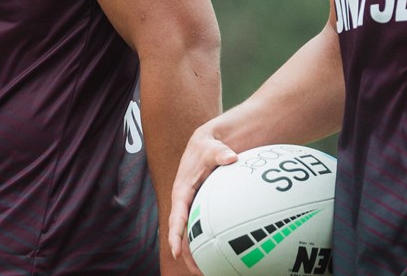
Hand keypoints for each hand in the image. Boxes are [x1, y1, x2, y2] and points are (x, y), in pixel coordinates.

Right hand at [167, 124, 239, 262]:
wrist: (208, 143)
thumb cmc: (207, 146)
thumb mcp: (211, 147)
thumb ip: (220, 152)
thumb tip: (232, 157)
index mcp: (182, 192)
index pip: (176, 217)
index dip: (175, 235)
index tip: (176, 252)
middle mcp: (186, 203)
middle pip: (184, 233)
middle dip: (188, 254)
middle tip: (199, 272)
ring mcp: (194, 206)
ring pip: (194, 234)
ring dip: (200, 253)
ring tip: (212, 271)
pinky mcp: (204, 207)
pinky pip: (206, 227)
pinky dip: (212, 240)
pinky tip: (226, 252)